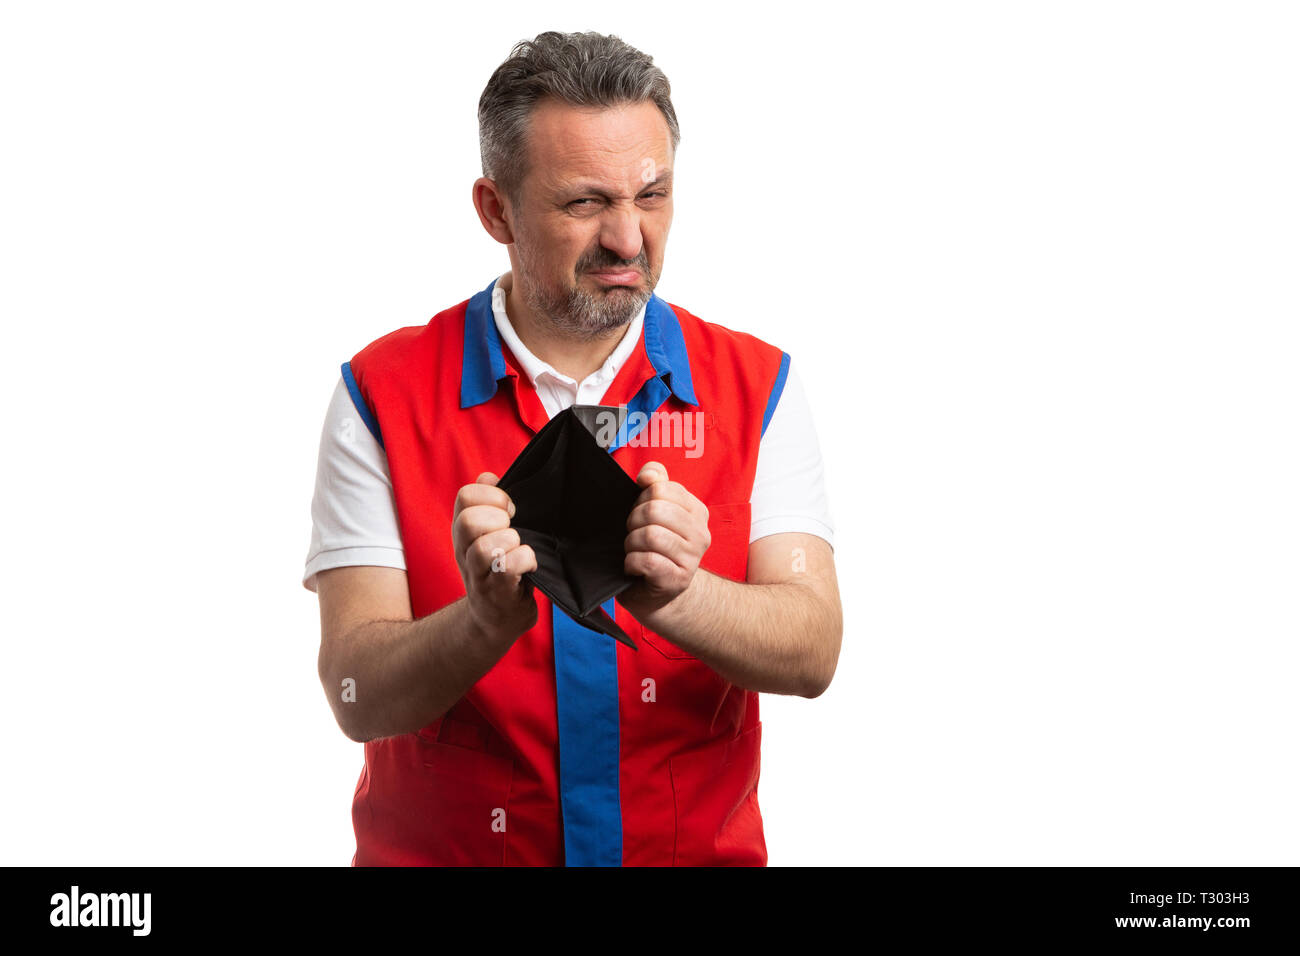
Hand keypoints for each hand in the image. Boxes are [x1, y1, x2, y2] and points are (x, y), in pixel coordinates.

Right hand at [451, 471, 538, 643]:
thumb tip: (489, 477)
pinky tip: (529, 565)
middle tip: (513, 529)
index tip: (510, 508)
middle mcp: (465, 551)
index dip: (492, 495)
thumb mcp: (490, 534)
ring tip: (519, 548)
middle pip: (470, 520)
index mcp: (464, 531)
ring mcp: (478, 575)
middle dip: (499, 518)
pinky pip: (508, 568)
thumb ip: (490, 504)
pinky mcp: (497, 594)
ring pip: (484, 547)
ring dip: (510, 542)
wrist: (495, 619)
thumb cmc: (500, 569)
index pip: (465, 496)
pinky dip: (524, 560)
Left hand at [620, 461, 710, 623]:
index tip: (642, 515)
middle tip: (634, 535)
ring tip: (635, 552)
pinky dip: (631, 563)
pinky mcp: (678, 580)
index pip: (661, 488)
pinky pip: (647, 560)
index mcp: (697, 511)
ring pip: (650, 535)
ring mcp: (692, 558)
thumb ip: (655, 485)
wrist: (662, 596)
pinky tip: (635, 568)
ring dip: (631, 544)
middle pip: (654, 509)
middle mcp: (700, 534)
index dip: (641, 499)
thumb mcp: (656, 514)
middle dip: (633, 522)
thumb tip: (648, 474)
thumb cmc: (656, 550)